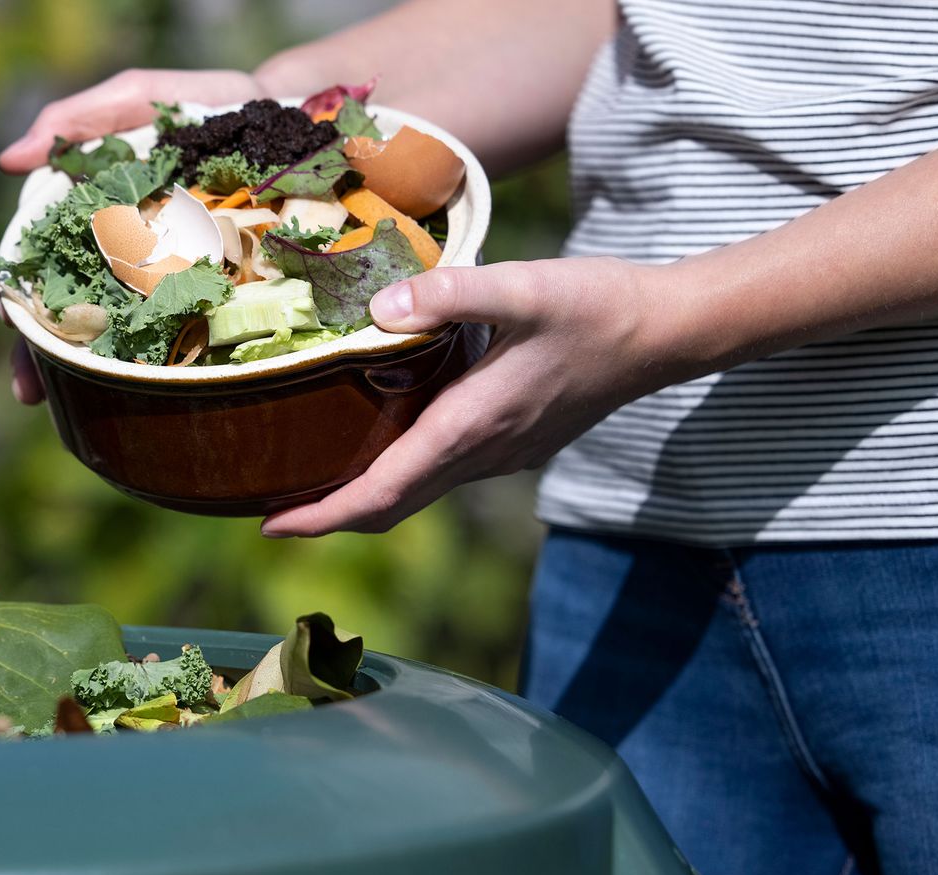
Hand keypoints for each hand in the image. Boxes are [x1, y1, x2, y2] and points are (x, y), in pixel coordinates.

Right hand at [0, 68, 266, 404]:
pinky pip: (189, 341)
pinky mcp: (219, 301)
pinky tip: (153, 400)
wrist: (294, 122)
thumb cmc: (206, 108)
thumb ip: (78, 120)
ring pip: (121, 341)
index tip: (10, 323)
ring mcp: (172, 287)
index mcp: (97, 223)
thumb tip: (9, 158)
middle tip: (31, 389)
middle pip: (72, 316)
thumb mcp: (137, 98)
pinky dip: (164, 375)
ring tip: (71, 406)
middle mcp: (127, 262)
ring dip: (89, 377)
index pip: (43, 268)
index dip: (20, 298)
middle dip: (43, 356)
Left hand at [260, 257, 710, 536]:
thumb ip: (450, 293)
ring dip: (362, 498)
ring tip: (310, 480)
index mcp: (470, 426)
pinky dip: (398, 475)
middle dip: (328, 518)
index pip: (381, 493)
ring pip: (417, 493)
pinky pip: (441, 473)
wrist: (668, 331)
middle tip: (269, 513)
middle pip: (391, 507)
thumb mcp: (524, 286)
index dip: (322, 517)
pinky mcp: (515, 441)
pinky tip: (381, 442)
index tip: (269, 524)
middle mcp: (482, 453)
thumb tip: (380, 309)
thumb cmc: (598, 307)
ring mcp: (502, 454)